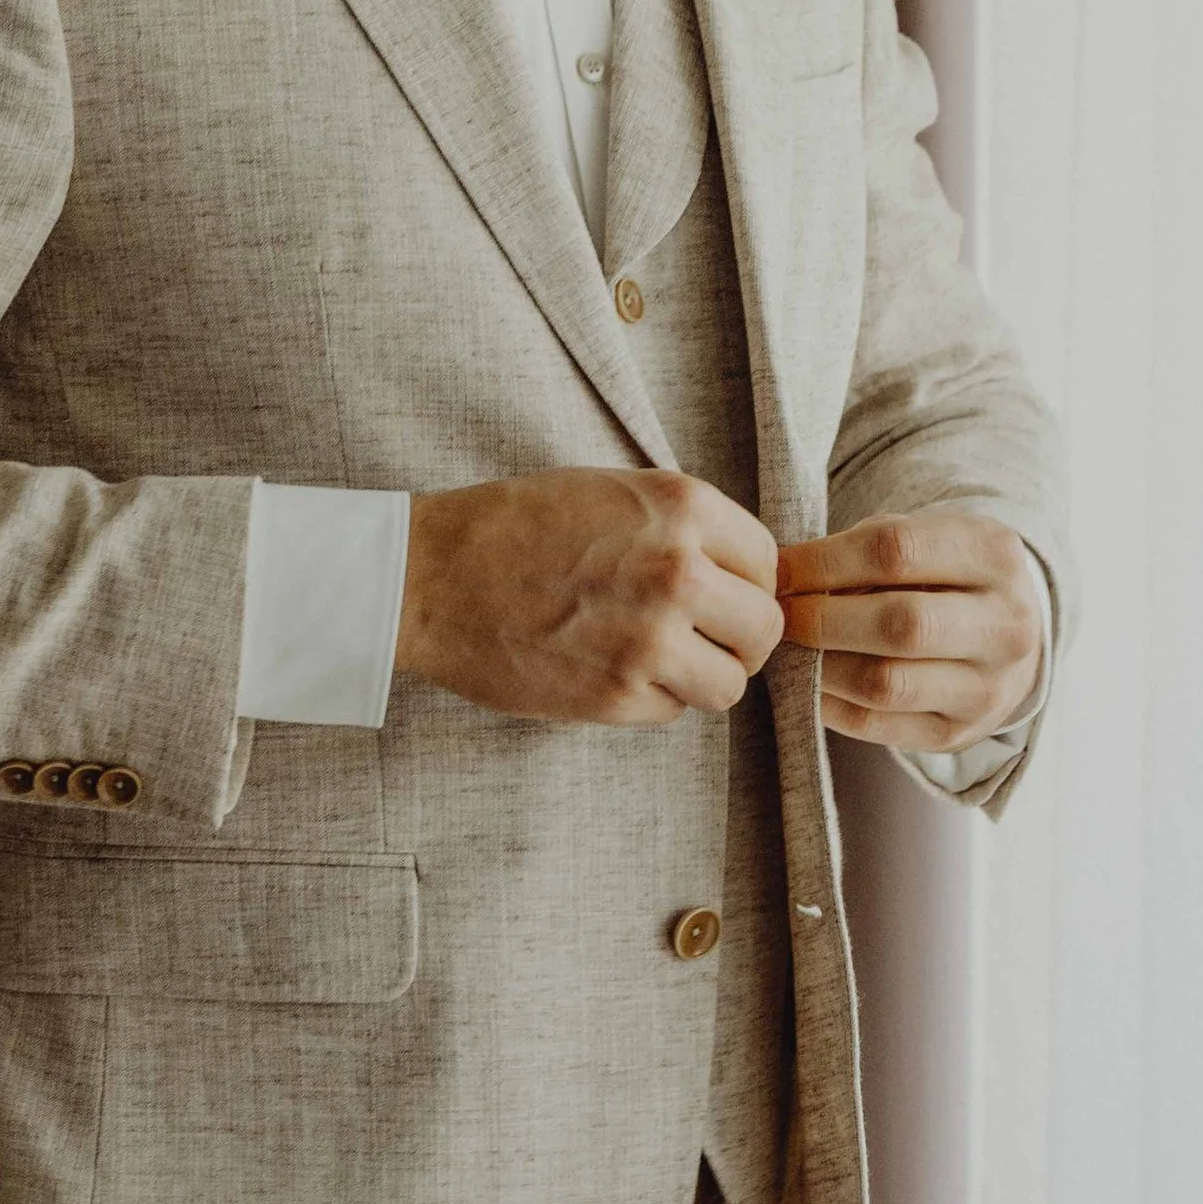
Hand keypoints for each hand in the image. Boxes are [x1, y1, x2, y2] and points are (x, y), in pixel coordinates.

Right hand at [396, 469, 783, 724]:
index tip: (723, 596)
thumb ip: (686, 527)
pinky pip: (673, 711)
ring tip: (660, 660)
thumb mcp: (614, 492)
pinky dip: (651, 699)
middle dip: (738, 638)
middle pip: (764, 629)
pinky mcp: (617, 694)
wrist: (434, 575)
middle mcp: (678, 572)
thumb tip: (746, 573)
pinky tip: (610, 670)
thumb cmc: (517, 526)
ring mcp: (650, 639)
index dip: (748, 585)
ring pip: (730, 683)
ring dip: (702, 677)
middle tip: (703, 638)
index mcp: (683, 508)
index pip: (768, 564)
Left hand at [775, 511, 1044, 753]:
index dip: (824, 561)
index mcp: (995, 555)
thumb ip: (864, 549)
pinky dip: (827, 703)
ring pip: (887, 683)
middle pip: (901, 624)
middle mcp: (1005, 626)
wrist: (1004, 636)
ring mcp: (987, 688)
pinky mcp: (957, 734)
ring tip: (789, 648)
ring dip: (819, 665)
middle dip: (822, 618)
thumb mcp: (923, 539)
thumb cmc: (942, 575)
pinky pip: (876, 725)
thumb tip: (784, 577)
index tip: (780, 569)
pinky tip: (806, 681)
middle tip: (780, 613)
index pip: (897, 551)